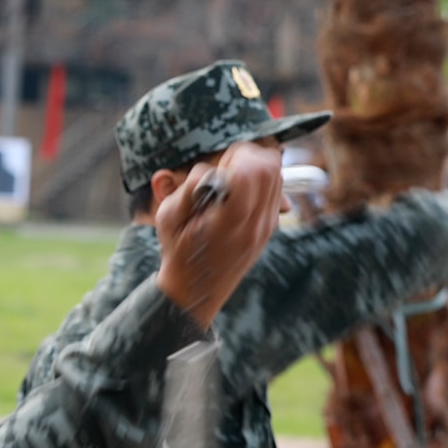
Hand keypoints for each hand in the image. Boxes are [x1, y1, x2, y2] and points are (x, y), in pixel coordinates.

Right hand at [153, 140, 283, 327]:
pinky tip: (238, 193)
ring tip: (231, 180)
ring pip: (278, 175)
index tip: (219, 164)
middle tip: (227, 167)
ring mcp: (267, 226)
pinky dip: (260, 181)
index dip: (237, 154)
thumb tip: (209, 168)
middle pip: (272, 166)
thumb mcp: (169, 217)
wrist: (195, 292)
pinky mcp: (269, 228)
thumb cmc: (178, 253)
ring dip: (256, 166)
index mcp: (232, 218)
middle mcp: (257, 222)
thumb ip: (189, 186)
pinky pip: (276, 190)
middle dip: (249, 154)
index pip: (255, 168)